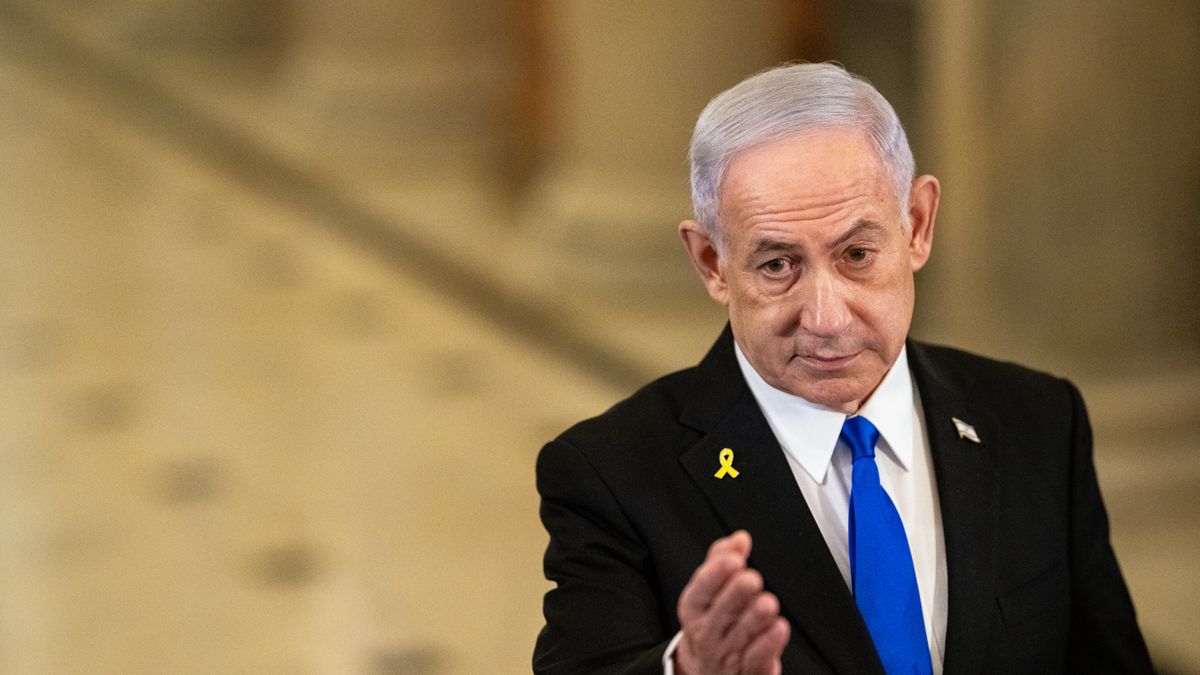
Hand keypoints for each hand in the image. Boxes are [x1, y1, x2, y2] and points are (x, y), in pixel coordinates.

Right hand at [674, 531, 789, 674]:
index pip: (701, 590)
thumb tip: (740, 538)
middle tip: (751, 579)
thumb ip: (721, 560)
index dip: (716, 574)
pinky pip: (757, 658)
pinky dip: (769, 644)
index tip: (733, 559)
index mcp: (694, 608)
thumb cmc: (712, 622)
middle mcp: (707, 632)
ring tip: (767, 602)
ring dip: (755, 618)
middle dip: (736, 594)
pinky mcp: (748, 670)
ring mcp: (726, 653)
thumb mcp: (708, 591)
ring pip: (741, 634)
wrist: (707, 670)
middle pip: (721, 612)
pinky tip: (779, 628)